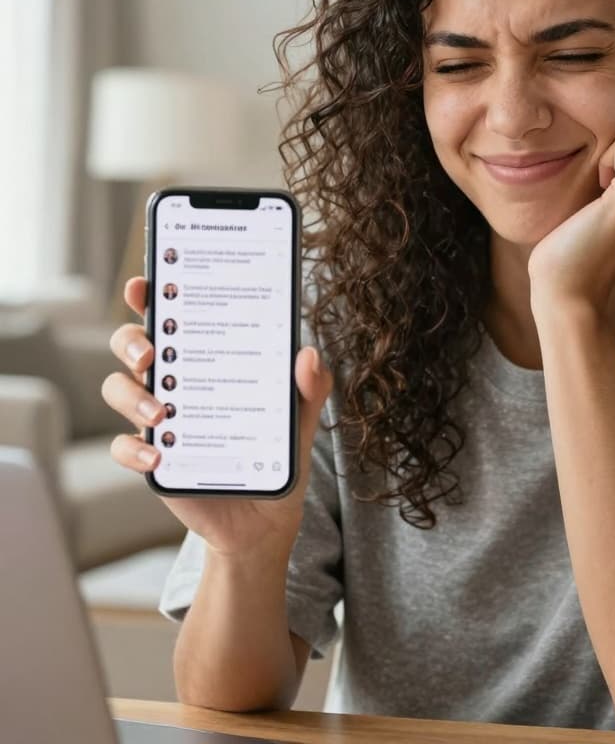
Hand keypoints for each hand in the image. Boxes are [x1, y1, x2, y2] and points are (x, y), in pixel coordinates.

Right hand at [101, 276, 333, 557]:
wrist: (268, 518)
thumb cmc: (279, 454)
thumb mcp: (302, 418)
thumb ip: (310, 387)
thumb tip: (308, 356)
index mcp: (207, 359)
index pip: (173, 318)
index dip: (151, 296)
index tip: (146, 283)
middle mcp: (176, 382)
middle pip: (132, 347)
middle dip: (131, 341)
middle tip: (151, 354)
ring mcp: (158, 420)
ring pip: (117, 390)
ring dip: (130, 397)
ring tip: (159, 413)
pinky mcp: (152, 459)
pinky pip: (122, 448)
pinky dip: (133, 449)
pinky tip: (157, 454)